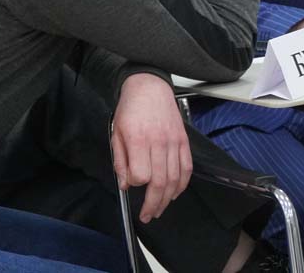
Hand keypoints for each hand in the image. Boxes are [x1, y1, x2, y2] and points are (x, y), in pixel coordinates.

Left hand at [111, 73, 191, 223]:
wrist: (150, 87)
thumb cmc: (131, 109)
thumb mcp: (116, 133)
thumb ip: (121, 161)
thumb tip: (125, 184)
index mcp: (139, 140)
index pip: (140, 175)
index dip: (135, 184)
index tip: (131, 184)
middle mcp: (159, 142)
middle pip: (160, 182)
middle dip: (153, 204)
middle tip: (148, 215)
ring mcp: (174, 142)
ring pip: (175, 178)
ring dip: (168, 198)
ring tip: (160, 208)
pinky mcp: (183, 141)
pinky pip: (187, 167)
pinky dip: (182, 183)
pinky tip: (175, 192)